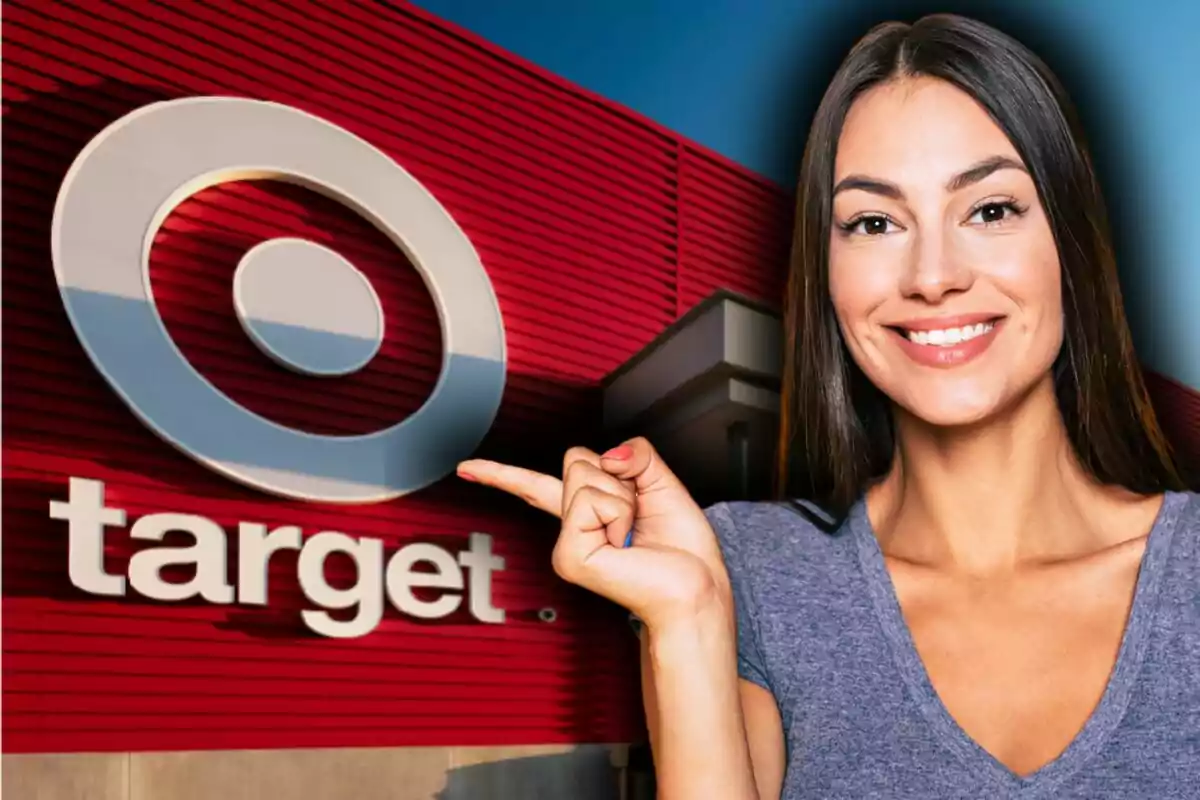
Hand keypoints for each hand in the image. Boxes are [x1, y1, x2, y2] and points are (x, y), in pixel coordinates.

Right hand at [456, 437, 731, 631]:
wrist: (697, 586)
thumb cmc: (681, 547)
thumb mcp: (662, 482)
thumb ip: (635, 454)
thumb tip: (608, 455)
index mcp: (586, 513)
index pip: (536, 486)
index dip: (501, 474)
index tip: (467, 468)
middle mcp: (570, 528)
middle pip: (578, 460)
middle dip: (618, 476)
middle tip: (636, 517)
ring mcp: (566, 545)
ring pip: (586, 476)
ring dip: (624, 498)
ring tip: (633, 534)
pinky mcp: (569, 557)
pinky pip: (592, 500)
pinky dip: (619, 513)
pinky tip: (624, 544)